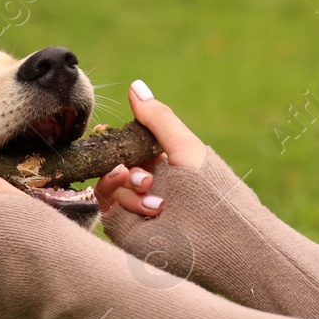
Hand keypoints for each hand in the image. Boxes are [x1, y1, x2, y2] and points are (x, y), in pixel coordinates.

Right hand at [92, 80, 208, 220]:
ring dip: (127, 185)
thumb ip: (157, 118)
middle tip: (146, 177)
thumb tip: (134, 85)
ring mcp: (131, 204)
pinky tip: (147, 204)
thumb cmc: (208, 188)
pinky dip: (119, 198)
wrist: (213, 234)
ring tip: (154, 196)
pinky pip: (106, 203)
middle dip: (126, 166)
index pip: (127, 144)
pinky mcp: (122, 224)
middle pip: (113, 162)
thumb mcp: (183, 146)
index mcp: (160, 162)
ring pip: (108, 183)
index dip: (115, 139)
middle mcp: (143, 182)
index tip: (105, 131)